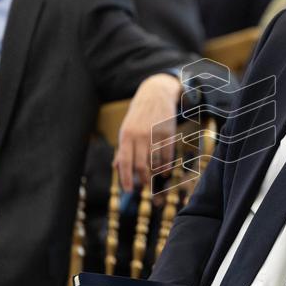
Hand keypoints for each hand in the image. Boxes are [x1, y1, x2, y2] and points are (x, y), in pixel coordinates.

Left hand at [114, 73, 182, 194]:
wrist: (155, 94)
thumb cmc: (138, 115)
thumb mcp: (126, 129)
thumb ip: (122, 149)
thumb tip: (116, 167)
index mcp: (126, 135)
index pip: (125, 161)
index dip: (125, 178)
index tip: (127, 190)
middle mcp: (140, 135)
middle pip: (141, 164)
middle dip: (142, 179)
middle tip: (143, 186)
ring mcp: (155, 133)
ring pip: (155, 161)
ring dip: (155, 173)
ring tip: (154, 177)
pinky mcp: (168, 132)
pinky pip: (167, 154)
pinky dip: (166, 165)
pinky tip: (164, 171)